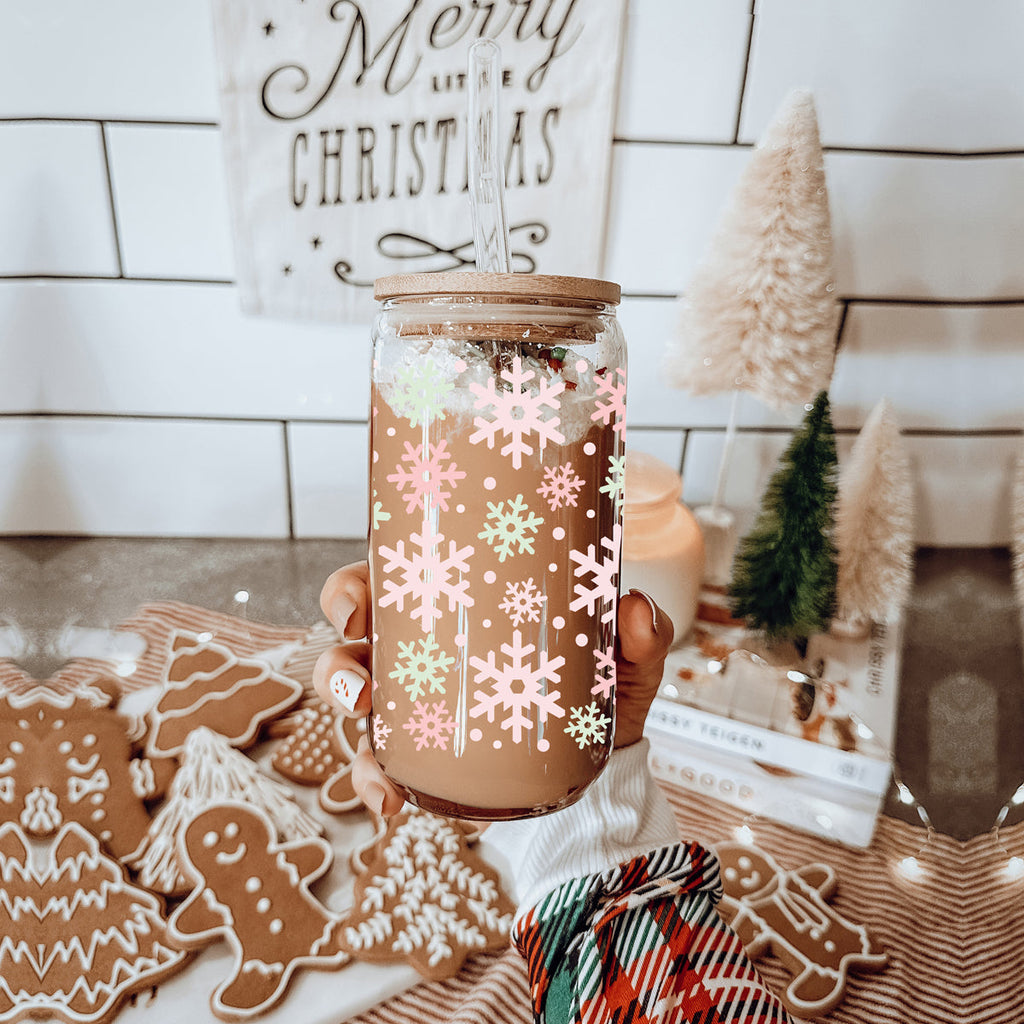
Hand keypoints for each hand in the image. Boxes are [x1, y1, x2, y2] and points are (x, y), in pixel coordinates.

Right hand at [313, 562, 672, 817]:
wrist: (601, 770)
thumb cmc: (597, 692)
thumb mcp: (624, 662)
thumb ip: (640, 635)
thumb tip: (636, 610)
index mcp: (455, 613)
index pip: (389, 584)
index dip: (354, 588)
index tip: (360, 603)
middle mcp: (422, 656)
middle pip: (351, 640)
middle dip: (336, 652)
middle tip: (357, 664)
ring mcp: (415, 710)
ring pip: (351, 699)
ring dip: (340, 706)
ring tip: (362, 717)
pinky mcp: (424, 760)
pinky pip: (379, 768)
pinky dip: (373, 782)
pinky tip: (388, 801)